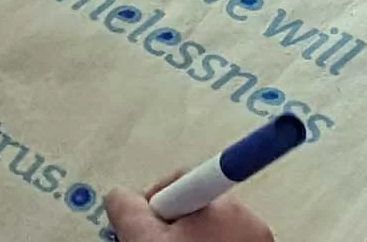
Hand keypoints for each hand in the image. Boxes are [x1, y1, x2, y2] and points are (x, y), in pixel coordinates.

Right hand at [104, 174, 273, 241]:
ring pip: (208, 229)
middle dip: (167, 222)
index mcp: (219, 208)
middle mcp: (246, 222)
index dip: (169, 185)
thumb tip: (120, 195)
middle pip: (194, 203)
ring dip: (185, 240)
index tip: (246, 136)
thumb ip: (126, 208)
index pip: (190, 176)